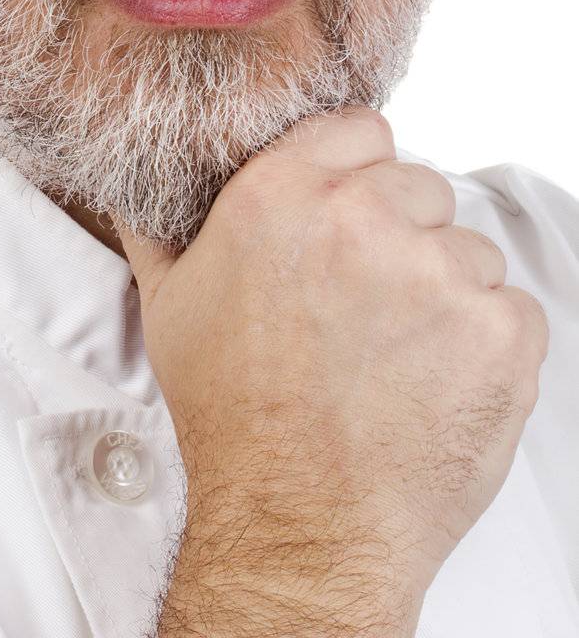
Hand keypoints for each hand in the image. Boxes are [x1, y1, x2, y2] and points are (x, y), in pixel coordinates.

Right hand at [113, 105, 549, 629]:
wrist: (298, 527)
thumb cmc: (234, 421)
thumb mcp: (170, 304)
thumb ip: (161, 226)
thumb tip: (141, 185)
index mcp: (280, 195)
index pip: (361, 129)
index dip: (359, 172)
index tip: (355, 212)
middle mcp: (362, 220)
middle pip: (420, 187)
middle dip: (402, 235)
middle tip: (368, 303)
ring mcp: (437, 275)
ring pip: (468, 251)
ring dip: (445, 292)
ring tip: (397, 354)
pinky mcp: (498, 334)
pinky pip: (513, 308)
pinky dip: (488, 344)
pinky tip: (436, 380)